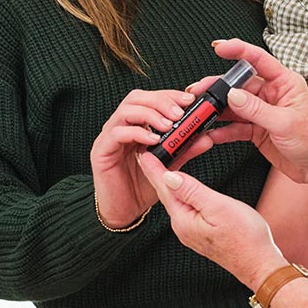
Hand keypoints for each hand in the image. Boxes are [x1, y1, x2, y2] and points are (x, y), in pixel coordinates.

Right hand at [89, 88, 205, 227]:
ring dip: (150, 114)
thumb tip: (206, 137)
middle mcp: (120, 126)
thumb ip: (185, 149)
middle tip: (179, 113)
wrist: (123, 211)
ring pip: (126, 110)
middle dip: (160, 101)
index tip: (189, 100)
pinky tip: (153, 141)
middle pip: (137, 98)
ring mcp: (108, 137)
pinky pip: (117, 133)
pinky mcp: (101, 151)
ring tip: (168, 126)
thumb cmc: (142, 186)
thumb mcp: (169, 165)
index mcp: (135, 124)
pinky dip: (137, 133)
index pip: (150, 98)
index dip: (169, 95)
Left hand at [137, 152, 285, 289]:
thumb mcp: (219, 207)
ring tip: (163, 164)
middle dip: (159, 173)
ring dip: (170, 182)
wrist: (259, 264)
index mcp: (184, 220)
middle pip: (167, 194)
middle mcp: (183, 227)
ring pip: (177, 200)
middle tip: (150, 152)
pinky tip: (183, 186)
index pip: (164, 188)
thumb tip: (170, 176)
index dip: (154, 168)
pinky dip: (182, 192)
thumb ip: (193, 191)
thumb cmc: (245, 238)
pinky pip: (186, 206)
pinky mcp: (201, 232)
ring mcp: (191, 231)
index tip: (144, 152)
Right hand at [200, 39, 307, 184]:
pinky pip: (236, 127)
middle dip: (217, 88)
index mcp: (285, 83)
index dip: (238, 50)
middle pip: (239, 85)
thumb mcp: (285, 123)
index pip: (259, 60)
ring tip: (199, 113)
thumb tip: (232, 95)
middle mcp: (273, 94)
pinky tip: (211, 134)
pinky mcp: (258, 130)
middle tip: (198, 92)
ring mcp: (263, 112)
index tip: (219, 47)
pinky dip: (223, 131)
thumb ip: (257, 109)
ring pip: (234, 106)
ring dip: (216, 110)